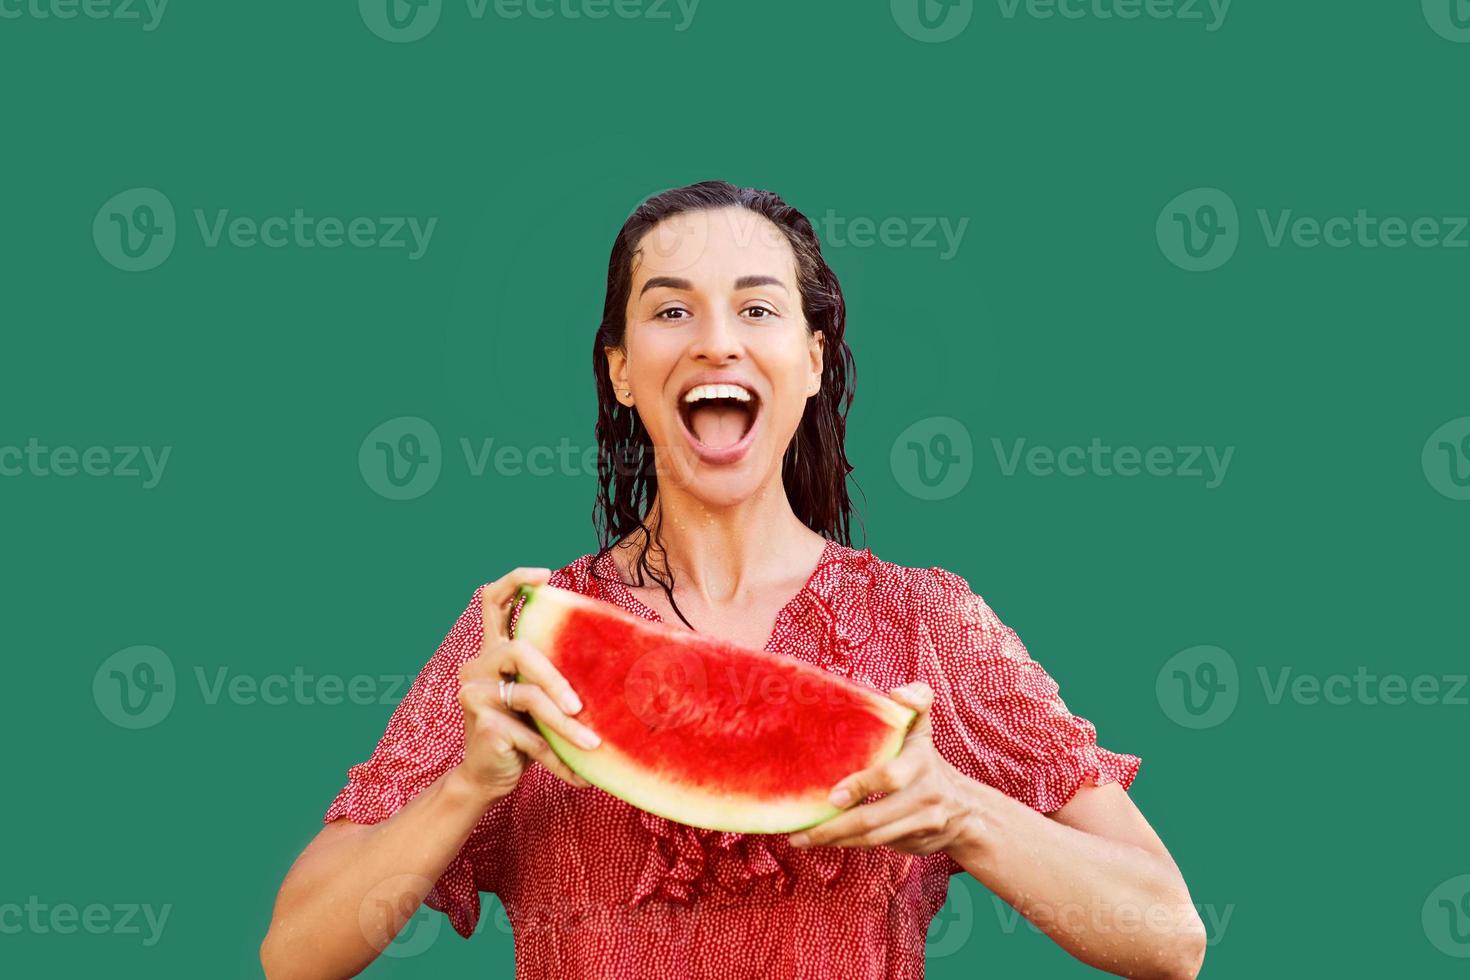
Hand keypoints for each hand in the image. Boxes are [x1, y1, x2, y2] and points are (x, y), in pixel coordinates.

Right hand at [454, 567, 600, 801]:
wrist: (489, 778)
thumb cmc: (523, 732)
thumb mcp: (538, 699)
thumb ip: (554, 676)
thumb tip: (614, 665)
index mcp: (493, 653)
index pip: (492, 603)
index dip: (514, 581)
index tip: (545, 575)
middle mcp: (477, 666)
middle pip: (518, 650)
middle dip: (554, 677)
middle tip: (579, 706)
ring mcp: (474, 693)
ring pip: (529, 696)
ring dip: (564, 725)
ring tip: (591, 744)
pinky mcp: (482, 723)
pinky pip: (530, 734)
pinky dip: (557, 756)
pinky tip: (578, 774)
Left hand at [788, 682, 970, 855]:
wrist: (965, 810)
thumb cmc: (927, 762)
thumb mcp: (923, 730)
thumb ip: (916, 702)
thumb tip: (898, 692)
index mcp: (920, 763)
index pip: (888, 777)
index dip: (860, 787)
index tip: (832, 797)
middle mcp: (924, 796)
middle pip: (874, 818)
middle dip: (834, 827)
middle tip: (800, 831)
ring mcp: (922, 824)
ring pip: (872, 838)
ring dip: (835, 840)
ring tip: (801, 839)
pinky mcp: (915, 843)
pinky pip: (876, 846)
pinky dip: (849, 844)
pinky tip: (824, 841)